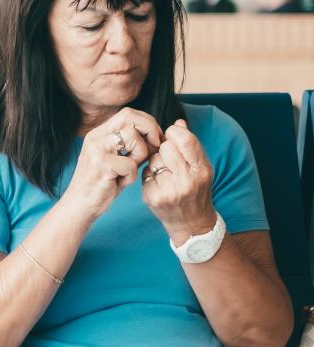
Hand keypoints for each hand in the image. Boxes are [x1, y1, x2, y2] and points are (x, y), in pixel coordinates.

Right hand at [66, 108, 163, 218]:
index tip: (155, 140)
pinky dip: (132, 176)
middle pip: (130, 117)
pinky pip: (130, 164)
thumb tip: (156, 134)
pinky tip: (121, 182)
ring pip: (133, 138)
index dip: (147, 123)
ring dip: (141, 155)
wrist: (79, 205)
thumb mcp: (115, 158)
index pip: (128, 113)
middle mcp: (95, 137)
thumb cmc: (102, 184)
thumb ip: (129, 145)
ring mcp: (96, 149)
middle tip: (154, 148)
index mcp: (99, 133)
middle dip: (150, 131)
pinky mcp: (100, 164)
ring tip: (131, 169)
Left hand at [141, 119, 216, 244]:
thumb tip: (179, 122)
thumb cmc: (197, 190)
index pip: (185, 139)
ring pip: (153, 159)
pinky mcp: (152, 197)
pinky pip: (145, 173)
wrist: (191, 223)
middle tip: (169, 157)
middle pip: (165, 147)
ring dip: (156, 161)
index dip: (175, 133)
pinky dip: (149, 175)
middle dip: (165, 148)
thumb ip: (190, 145)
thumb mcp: (202, 168)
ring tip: (165, 172)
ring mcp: (169, 190)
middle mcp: (187, 181)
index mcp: (202, 170)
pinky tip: (158, 183)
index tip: (173, 136)